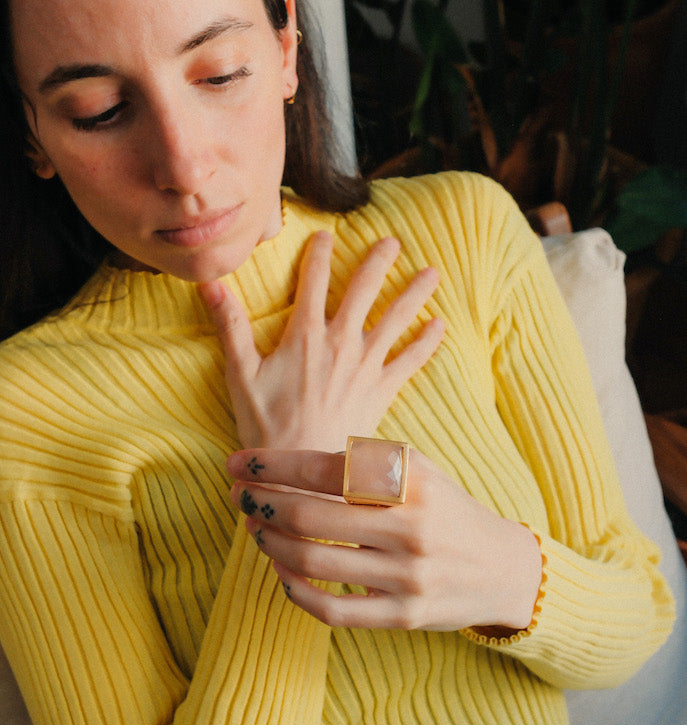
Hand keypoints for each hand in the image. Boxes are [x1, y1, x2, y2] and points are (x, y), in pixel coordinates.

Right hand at [199, 232, 443, 451]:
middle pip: (363, 290)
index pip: (313, 281)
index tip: (325, 235)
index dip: (318, 254)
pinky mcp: (381, 390)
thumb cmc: (266, 424)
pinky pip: (410, 361)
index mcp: (304, 335)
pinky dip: (426, 342)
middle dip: (378, 261)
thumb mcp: (241, 374)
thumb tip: (210, 284)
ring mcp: (364, 366)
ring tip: (431, 272)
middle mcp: (339, 343)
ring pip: (395, 319)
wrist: (301, 469)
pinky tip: (439, 325)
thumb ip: (230, 325)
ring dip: (413, 293)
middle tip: (393, 242)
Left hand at [226, 447, 542, 632]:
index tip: (237, 464)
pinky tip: (280, 570)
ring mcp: (408, 577)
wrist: (501, 568)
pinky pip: (332, 610)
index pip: (324, 469)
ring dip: (269, 543)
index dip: (270, 466)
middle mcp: (412, 529)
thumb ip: (365, 463)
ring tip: (256, 527)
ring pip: (313, 563)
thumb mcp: (420, 472)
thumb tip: (288, 464)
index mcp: (413, 483)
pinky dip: (294, 590)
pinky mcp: (403, 616)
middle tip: (239, 496)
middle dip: (260, 504)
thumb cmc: (446, 510)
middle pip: (309, 518)